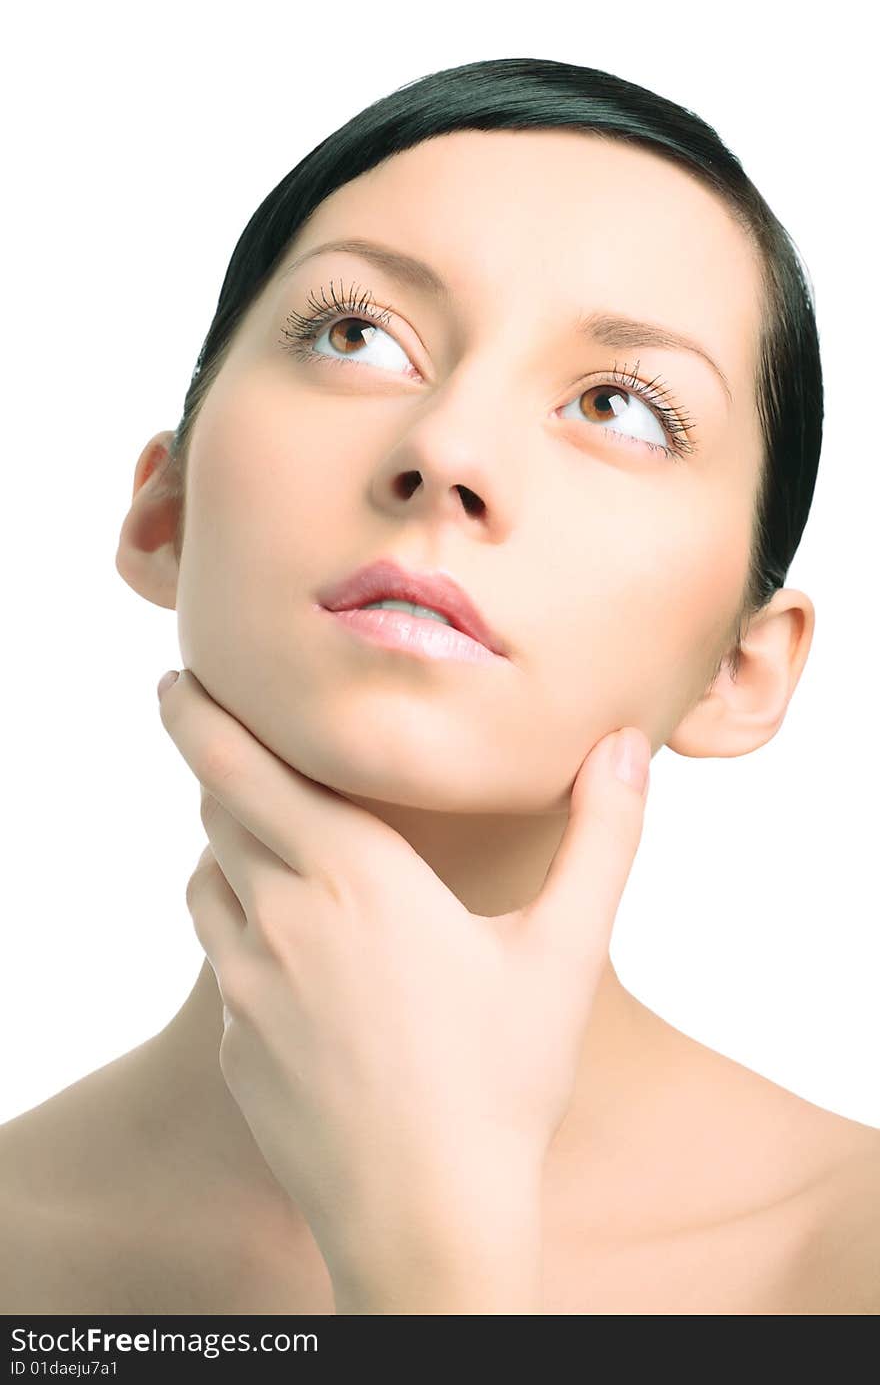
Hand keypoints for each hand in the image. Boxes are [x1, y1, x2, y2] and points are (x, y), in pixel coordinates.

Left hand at [157, 668, 650, 1286]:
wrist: (427, 1220)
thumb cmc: (503, 1083)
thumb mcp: (566, 952)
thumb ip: (601, 837)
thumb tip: (626, 744)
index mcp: (355, 876)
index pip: (242, 766)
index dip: (200, 714)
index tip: (179, 678)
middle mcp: (282, 917)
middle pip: (217, 810)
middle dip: (211, 760)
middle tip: (213, 724)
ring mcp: (245, 985)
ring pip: (207, 880)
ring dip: (227, 844)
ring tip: (261, 831)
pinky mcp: (232, 1042)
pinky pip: (219, 955)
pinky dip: (237, 922)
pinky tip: (285, 943)